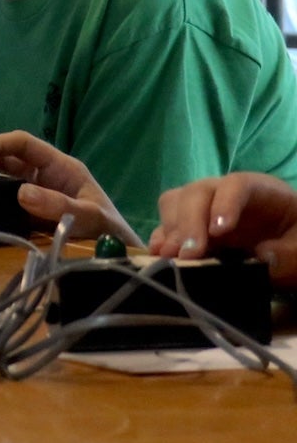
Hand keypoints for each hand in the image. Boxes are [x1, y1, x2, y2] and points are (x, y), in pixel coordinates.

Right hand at [0, 131, 136, 243]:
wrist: (121, 253)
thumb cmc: (111, 231)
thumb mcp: (91, 217)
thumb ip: (60, 205)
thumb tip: (21, 192)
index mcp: (60, 165)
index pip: (22, 143)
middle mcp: (44, 172)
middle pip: (5, 155)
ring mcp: (36, 189)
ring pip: (0, 172)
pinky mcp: (30, 207)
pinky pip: (3, 192)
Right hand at [147, 173, 296, 282]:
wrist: (287, 246)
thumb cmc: (295, 240)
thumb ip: (291, 254)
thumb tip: (262, 256)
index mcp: (259, 191)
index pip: (237, 185)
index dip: (224, 204)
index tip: (218, 232)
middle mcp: (224, 194)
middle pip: (197, 193)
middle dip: (188, 223)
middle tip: (187, 254)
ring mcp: (204, 209)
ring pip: (175, 203)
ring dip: (171, 230)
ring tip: (170, 257)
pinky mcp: (190, 228)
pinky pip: (166, 225)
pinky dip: (160, 239)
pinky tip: (159, 256)